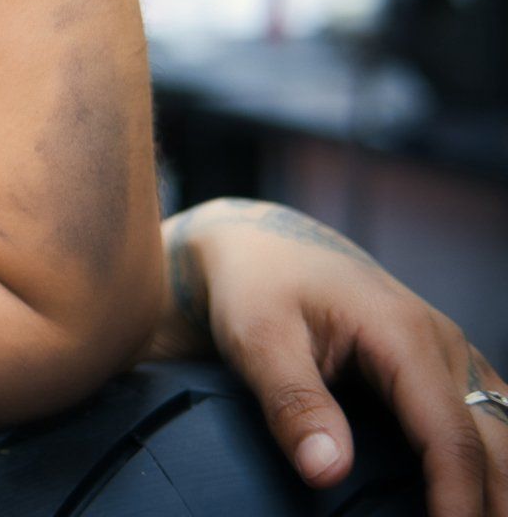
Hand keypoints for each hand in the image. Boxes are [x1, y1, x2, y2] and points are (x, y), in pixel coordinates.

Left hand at [149, 198, 506, 515]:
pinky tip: (482, 497)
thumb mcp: (256, 339)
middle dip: (495, 503)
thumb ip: (293, 403)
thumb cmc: (255, 287)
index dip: (458, 500)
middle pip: (497, 445)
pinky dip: (493, 464)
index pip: (451, 438)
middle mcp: (444, 345)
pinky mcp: (445, 369)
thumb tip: (327, 470)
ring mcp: (451, 356)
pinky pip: (491, 422)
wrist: (260, 246)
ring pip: (505, 434)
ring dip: (501, 486)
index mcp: (403, 336)